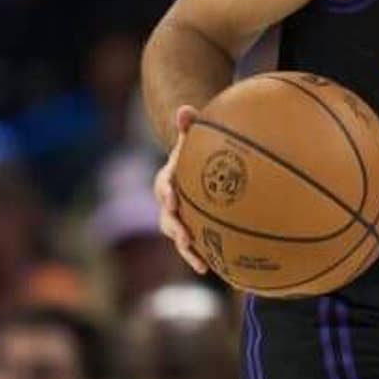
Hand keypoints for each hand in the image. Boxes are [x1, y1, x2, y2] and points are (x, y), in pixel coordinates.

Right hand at [153, 105, 208, 274]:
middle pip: (167, 218)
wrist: (194, 167)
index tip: (173, 197)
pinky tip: (215, 270)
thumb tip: (185, 108)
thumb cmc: (196, 150)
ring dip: (187, 250)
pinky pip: (196, 246)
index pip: (164, 186)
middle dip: (175, 228)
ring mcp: (180, 219)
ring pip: (179, 236)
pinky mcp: (193, 230)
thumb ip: (190, 125)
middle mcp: (170, 203)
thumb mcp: (194, 135)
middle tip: (184, 236)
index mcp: (169, 180)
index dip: (167, 192)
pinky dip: (202, 256)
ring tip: (199, 261)